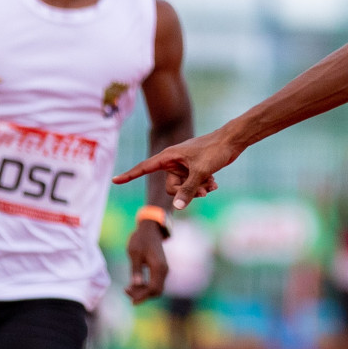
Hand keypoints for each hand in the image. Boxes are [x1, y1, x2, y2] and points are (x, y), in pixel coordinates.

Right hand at [113, 130, 230, 208]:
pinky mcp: (194, 169)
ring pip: (184, 188)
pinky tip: (215, 183)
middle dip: (186, 191)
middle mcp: (174, 162)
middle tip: (203, 190)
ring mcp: (184, 166)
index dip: (130, 175)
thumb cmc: (215, 150)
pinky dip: (203, 185)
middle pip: (171, 187)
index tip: (115, 180)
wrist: (233, 141)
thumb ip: (188, 189)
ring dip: (198, 190)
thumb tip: (176, 207)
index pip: (145, 167)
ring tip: (212, 185)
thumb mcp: (201, 171)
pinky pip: (192, 184)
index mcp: (169, 157)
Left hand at [125, 220, 168, 303]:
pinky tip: (135, 284)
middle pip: (156, 291)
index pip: (153, 288)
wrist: (150, 229)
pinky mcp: (160, 269)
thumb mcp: (135, 253)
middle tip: (126, 291)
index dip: (141, 295)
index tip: (128, 293)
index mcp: (159, 267)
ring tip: (128, 288)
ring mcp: (163, 270)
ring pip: (156, 288)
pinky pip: (155, 283)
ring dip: (143, 292)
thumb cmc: (141, 239)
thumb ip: (136, 269)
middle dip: (142, 295)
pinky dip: (146, 287)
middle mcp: (164, 270)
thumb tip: (135, 285)